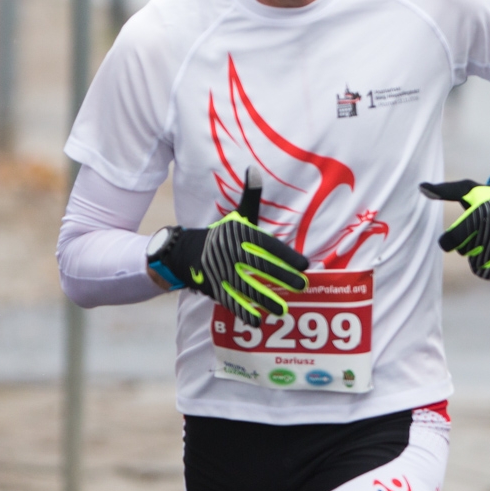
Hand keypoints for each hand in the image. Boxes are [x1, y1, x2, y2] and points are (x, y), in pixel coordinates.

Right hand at [151, 167, 309, 326]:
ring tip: (284, 310)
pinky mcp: (213, 287)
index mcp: (240, 234)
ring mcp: (221, 271)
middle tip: (302, 286)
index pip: (267, 245)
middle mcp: (231, 252)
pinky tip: (257, 321)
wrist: (184, 251)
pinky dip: (243, 311)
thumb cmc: (220, 234)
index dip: (286, 255)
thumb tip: (254, 169)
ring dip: (265, 299)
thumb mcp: (237, 215)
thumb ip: (250, 196)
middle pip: (260, 266)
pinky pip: (231, 300)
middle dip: (281, 277)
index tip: (305, 264)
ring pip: (246, 287)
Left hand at [420, 166, 489, 279]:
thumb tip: (421, 187)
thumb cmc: (489, 196)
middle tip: (475, 233)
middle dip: (465, 245)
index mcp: (481, 214)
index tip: (450, 236)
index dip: (447, 241)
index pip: (451, 241)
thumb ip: (444, 191)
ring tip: (483, 242)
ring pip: (478, 266)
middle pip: (464, 253)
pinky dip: (489, 265)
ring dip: (476, 257)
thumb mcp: (467, 189)